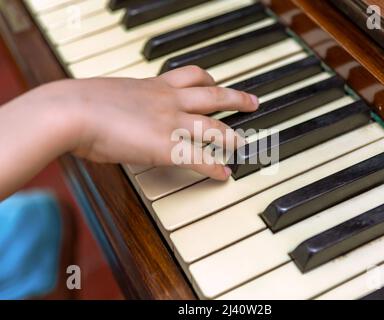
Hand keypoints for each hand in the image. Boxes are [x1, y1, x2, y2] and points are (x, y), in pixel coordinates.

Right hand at [63, 66, 258, 179]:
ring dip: (232, 135)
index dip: (209, 81)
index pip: (191, 76)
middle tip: (251, 101)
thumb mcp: (109, 93)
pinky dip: (214, 167)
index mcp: (154, 85)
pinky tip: (224, 175)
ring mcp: (171, 123)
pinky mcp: (166, 146)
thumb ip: (123, 100)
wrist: (72, 111)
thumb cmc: (80, 102)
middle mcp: (169, 100)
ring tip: (243, 142)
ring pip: (214, 126)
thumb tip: (119, 109)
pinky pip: (200, 158)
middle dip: (236, 99)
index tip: (217, 83)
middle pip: (214, 95)